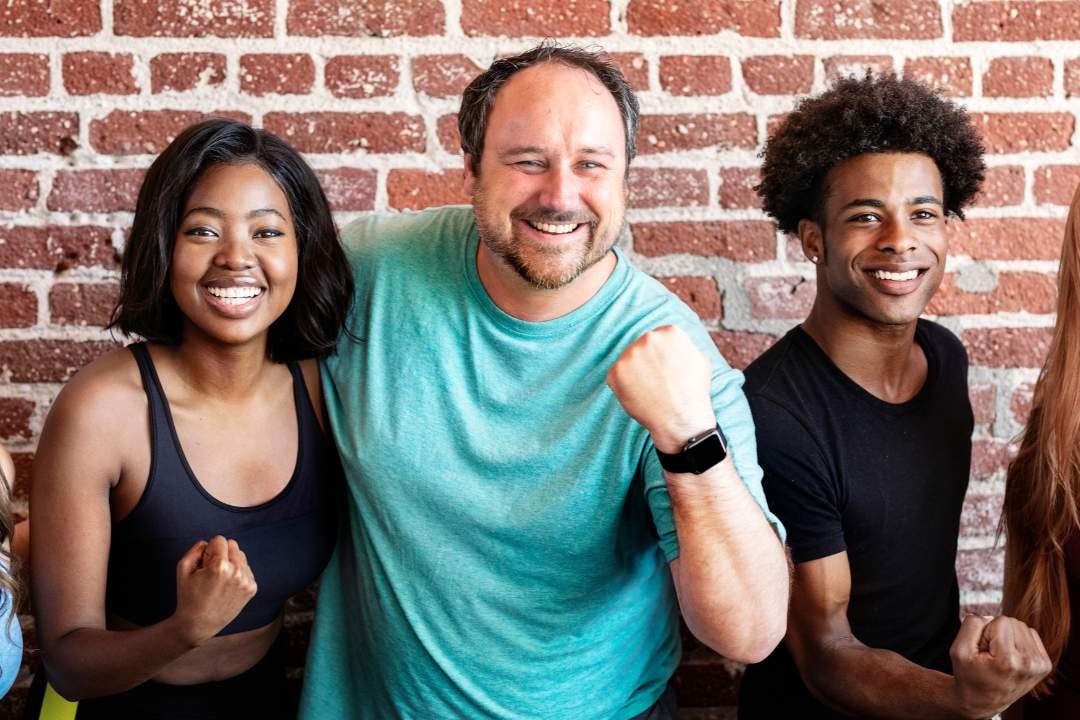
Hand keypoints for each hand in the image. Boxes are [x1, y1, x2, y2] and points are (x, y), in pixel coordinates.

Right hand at [172, 535, 257, 645]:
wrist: (198, 624)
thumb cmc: (188, 596)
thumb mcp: (182, 568)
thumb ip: (196, 548)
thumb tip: (210, 542)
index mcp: (220, 566)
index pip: (220, 539)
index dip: (209, 550)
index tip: (203, 565)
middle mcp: (237, 572)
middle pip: (233, 545)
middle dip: (221, 554)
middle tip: (210, 573)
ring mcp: (247, 581)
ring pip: (241, 556)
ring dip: (230, 563)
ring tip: (218, 580)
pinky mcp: (252, 588)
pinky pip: (246, 569)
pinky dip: (237, 573)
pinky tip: (226, 586)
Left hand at [606, 325, 715, 452]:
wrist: (680, 420)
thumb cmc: (694, 392)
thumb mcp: (700, 359)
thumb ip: (683, 346)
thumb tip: (672, 340)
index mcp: (670, 332)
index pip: (659, 338)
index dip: (662, 357)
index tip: (666, 371)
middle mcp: (648, 338)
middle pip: (642, 347)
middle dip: (647, 362)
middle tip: (657, 382)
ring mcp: (630, 354)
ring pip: (629, 361)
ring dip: (635, 373)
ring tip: (650, 390)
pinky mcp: (616, 371)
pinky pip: (617, 375)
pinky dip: (624, 385)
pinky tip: (639, 396)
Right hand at [950, 614, 1051, 718]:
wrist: (983, 700)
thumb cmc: (969, 675)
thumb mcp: (959, 650)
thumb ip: (971, 625)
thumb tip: (991, 616)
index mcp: (1008, 661)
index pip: (1001, 620)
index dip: (986, 631)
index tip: (983, 650)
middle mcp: (1029, 663)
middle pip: (1014, 621)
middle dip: (998, 632)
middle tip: (990, 654)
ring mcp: (1040, 665)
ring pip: (1022, 627)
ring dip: (1008, 636)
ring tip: (999, 655)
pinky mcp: (1045, 665)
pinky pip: (1031, 635)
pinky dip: (1018, 641)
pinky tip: (1011, 655)